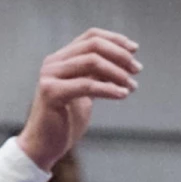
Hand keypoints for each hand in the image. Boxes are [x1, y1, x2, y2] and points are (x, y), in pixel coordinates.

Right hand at [18, 29, 141, 169]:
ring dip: (117, 72)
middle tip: (137, 70)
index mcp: (60, 59)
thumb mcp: (84, 92)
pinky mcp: (51, 93)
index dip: (115, 39)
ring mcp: (50, 76)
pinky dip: (109, 88)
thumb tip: (124, 62)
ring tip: (131, 86)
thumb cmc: (65, 120)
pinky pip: (87, 85)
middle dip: (120, 55)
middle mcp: (53, 63)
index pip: (91, 36)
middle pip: (93, 46)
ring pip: (91, 61)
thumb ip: (96, 75)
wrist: (43, 145)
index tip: (135, 50)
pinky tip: (122, 94)